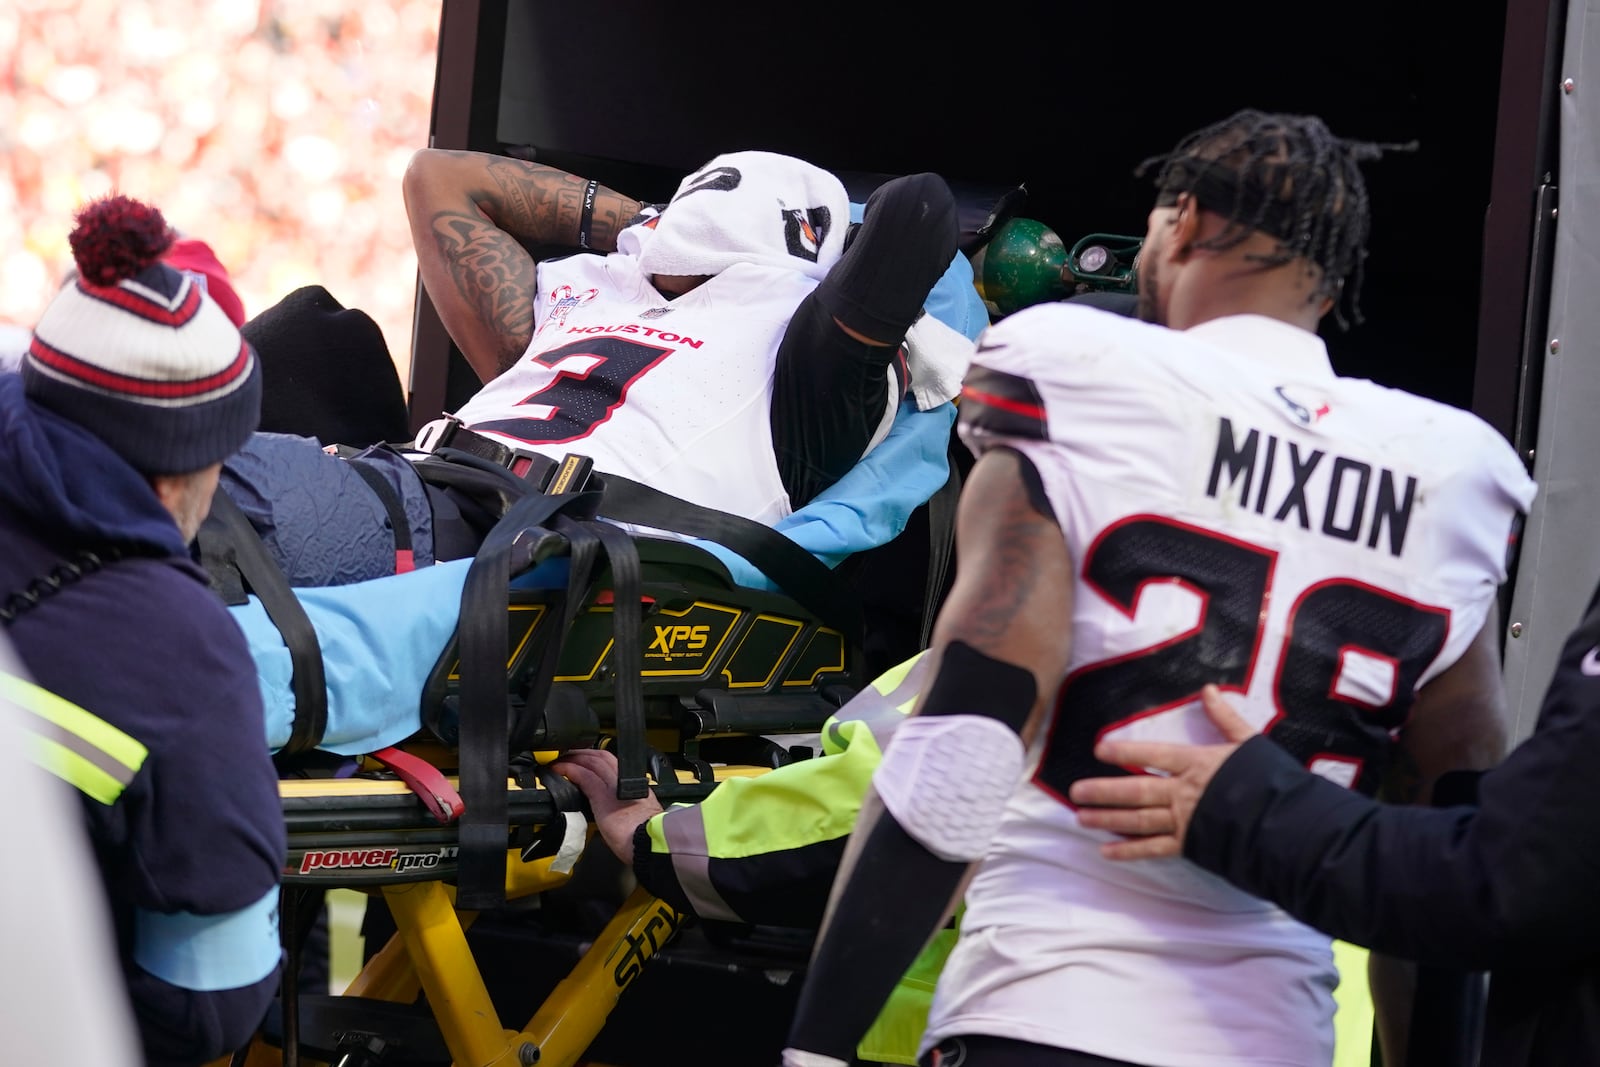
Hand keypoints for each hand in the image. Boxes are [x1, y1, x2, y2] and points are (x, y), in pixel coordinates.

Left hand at [550, 747, 662, 864]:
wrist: (649, 843)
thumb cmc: (646, 838)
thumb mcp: (639, 818)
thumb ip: (626, 811)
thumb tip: (616, 818)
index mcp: (635, 787)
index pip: (613, 763)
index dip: (597, 758)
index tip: (586, 761)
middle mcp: (625, 781)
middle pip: (602, 757)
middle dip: (583, 754)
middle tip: (569, 756)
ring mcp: (613, 785)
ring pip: (592, 761)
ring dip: (574, 759)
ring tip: (561, 762)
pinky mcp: (602, 795)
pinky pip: (583, 775)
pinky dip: (569, 769)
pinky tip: (559, 770)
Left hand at [1067, 684, 1257, 859]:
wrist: (1288, 824)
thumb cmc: (1271, 781)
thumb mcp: (1250, 742)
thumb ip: (1225, 718)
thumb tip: (1208, 689)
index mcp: (1197, 763)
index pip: (1153, 754)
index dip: (1125, 751)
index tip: (1098, 750)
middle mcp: (1184, 792)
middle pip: (1137, 789)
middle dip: (1104, 790)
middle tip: (1075, 791)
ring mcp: (1185, 820)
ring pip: (1139, 819)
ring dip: (1108, 819)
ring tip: (1081, 817)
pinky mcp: (1190, 845)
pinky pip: (1154, 849)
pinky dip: (1130, 850)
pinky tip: (1106, 851)